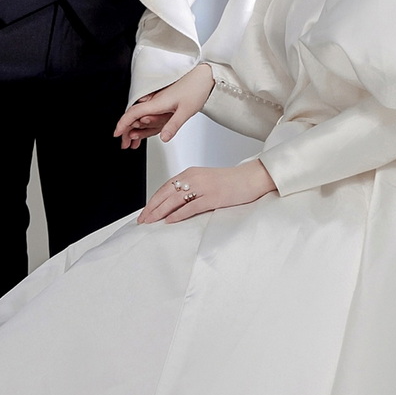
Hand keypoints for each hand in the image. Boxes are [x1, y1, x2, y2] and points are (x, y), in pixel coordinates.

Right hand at [114, 64, 214, 149]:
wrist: (205, 77)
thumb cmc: (196, 89)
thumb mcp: (185, 110)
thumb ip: (173, 125)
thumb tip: (163, 138)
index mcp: (157, 102)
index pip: (134, 113)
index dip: (123, 124)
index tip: (117, 134)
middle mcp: (155, 101)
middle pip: (135, 117)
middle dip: (128, 131)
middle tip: (126, 145)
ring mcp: (159, 101)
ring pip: (142, 117)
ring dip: (136, 129)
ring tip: (133, 143)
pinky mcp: (163, 102)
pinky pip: (150, 114)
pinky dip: (145, 124)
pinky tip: (144, 131)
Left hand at [137, 160, 276, 223]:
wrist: (252, 177)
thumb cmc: (231, 181)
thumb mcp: (206, 181)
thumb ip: (191, 188)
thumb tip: (175, 204)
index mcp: (192, 173)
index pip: (165, 186)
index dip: (153, 200)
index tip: (145, 211)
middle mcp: (195, 177)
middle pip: (166, 193)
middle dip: (152, 207)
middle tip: (142, 220)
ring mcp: (204, 187)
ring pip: (175, 200)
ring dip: (160, 212)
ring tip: (151, 222)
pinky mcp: (213, 197)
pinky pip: (191, 207)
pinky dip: (178, 214)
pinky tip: (169, 221)